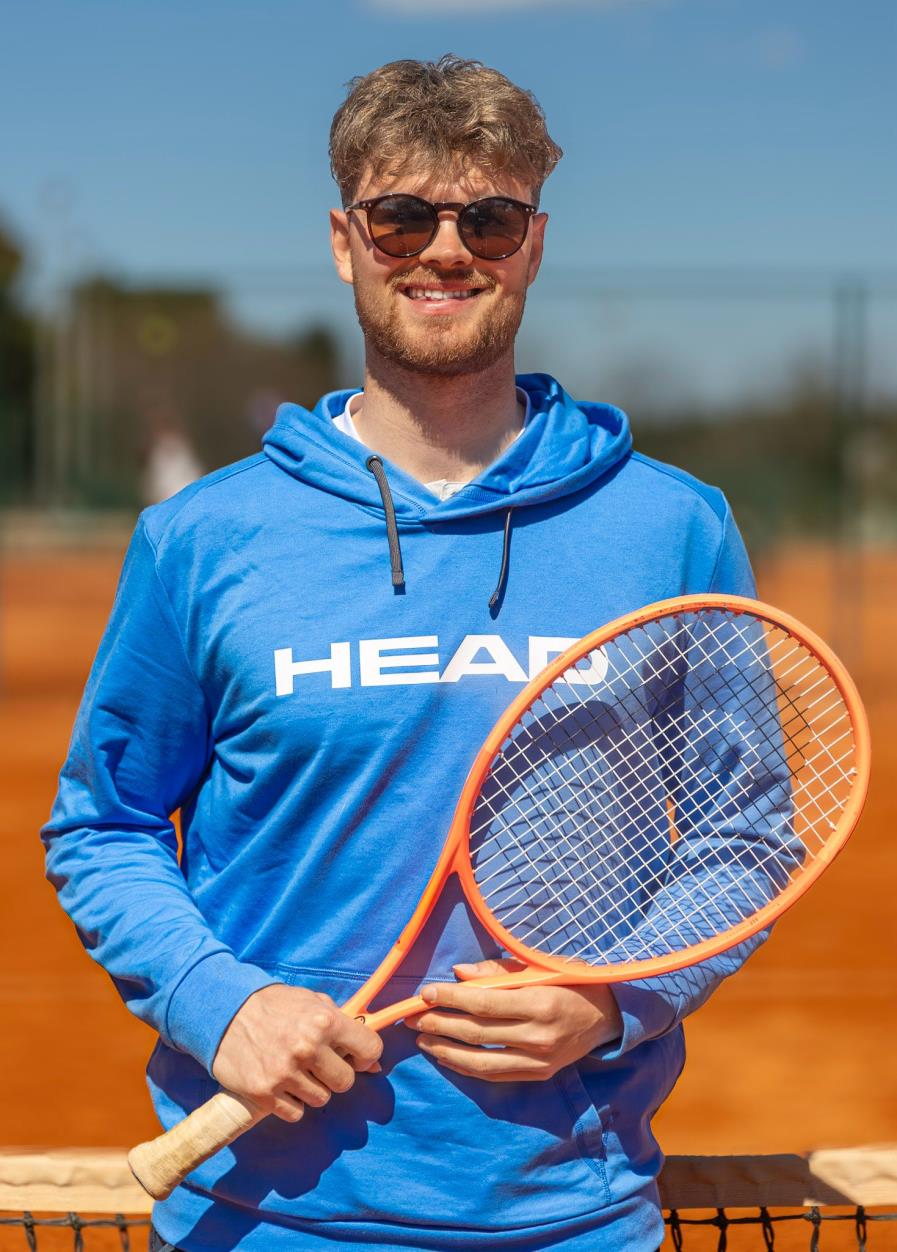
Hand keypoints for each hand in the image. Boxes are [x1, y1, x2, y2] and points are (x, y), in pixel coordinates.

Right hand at [212, 984, 382, 1122]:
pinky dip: (291, 1102)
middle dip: (336, 1075)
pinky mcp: (264, 1094)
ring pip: (321, 1099)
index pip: (370, 1049)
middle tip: (319, 1065)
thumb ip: (343, 1025)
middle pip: (345, 1082)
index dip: (365, 1056)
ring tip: (294, 1070)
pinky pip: (296, 1113)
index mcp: (324, 1021)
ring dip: (311, 1088)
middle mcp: (307, 1048)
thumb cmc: (274, 1006)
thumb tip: (373, 1061)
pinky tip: (280, 1083)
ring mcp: (285, 1073)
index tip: (355, 1057)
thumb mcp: (312, 1002)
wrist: (224, 1011)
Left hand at [405, 959, 622, 1082]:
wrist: (607, 1016)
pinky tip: (446, 1056)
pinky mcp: (537, 1075)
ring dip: (445, 1051)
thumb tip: (459, 973)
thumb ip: (498, 971)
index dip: (451, 998)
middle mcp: (539, 1036)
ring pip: (481, 1061)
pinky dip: (466, 1067)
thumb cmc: (571, 981)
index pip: (484, 1004)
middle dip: (439, 1024)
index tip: (425, 993)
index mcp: (540, 1002)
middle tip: (412, 1018)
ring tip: (422, 1040)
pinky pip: (494, 1075)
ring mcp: (538, 1060)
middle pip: (477, 1033)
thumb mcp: (540, 966)